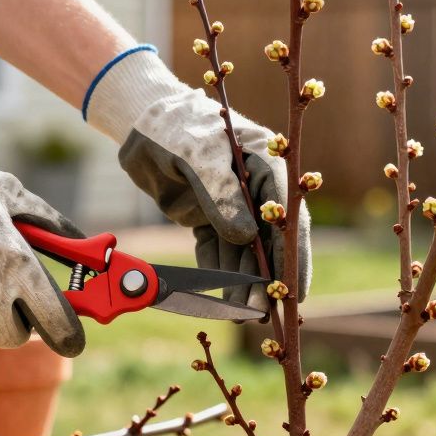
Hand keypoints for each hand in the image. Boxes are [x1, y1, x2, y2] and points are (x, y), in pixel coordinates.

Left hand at [87, 49, 310, 310]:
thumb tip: (247, 237)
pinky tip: (220, 298)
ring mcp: (230, 204)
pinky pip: (216, 250)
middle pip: (267, 240)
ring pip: (241, 251)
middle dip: (265, 277)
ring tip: (239, 312)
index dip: (294, 255)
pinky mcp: (206, 216)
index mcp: (267, 163)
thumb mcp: (200, 155)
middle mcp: (254, 188)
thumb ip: (223, 195)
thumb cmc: (177, 127)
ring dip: (241, 282)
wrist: (141, 123)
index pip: (288, 216)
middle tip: (263, 311)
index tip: (294, 289)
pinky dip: (217, 272)